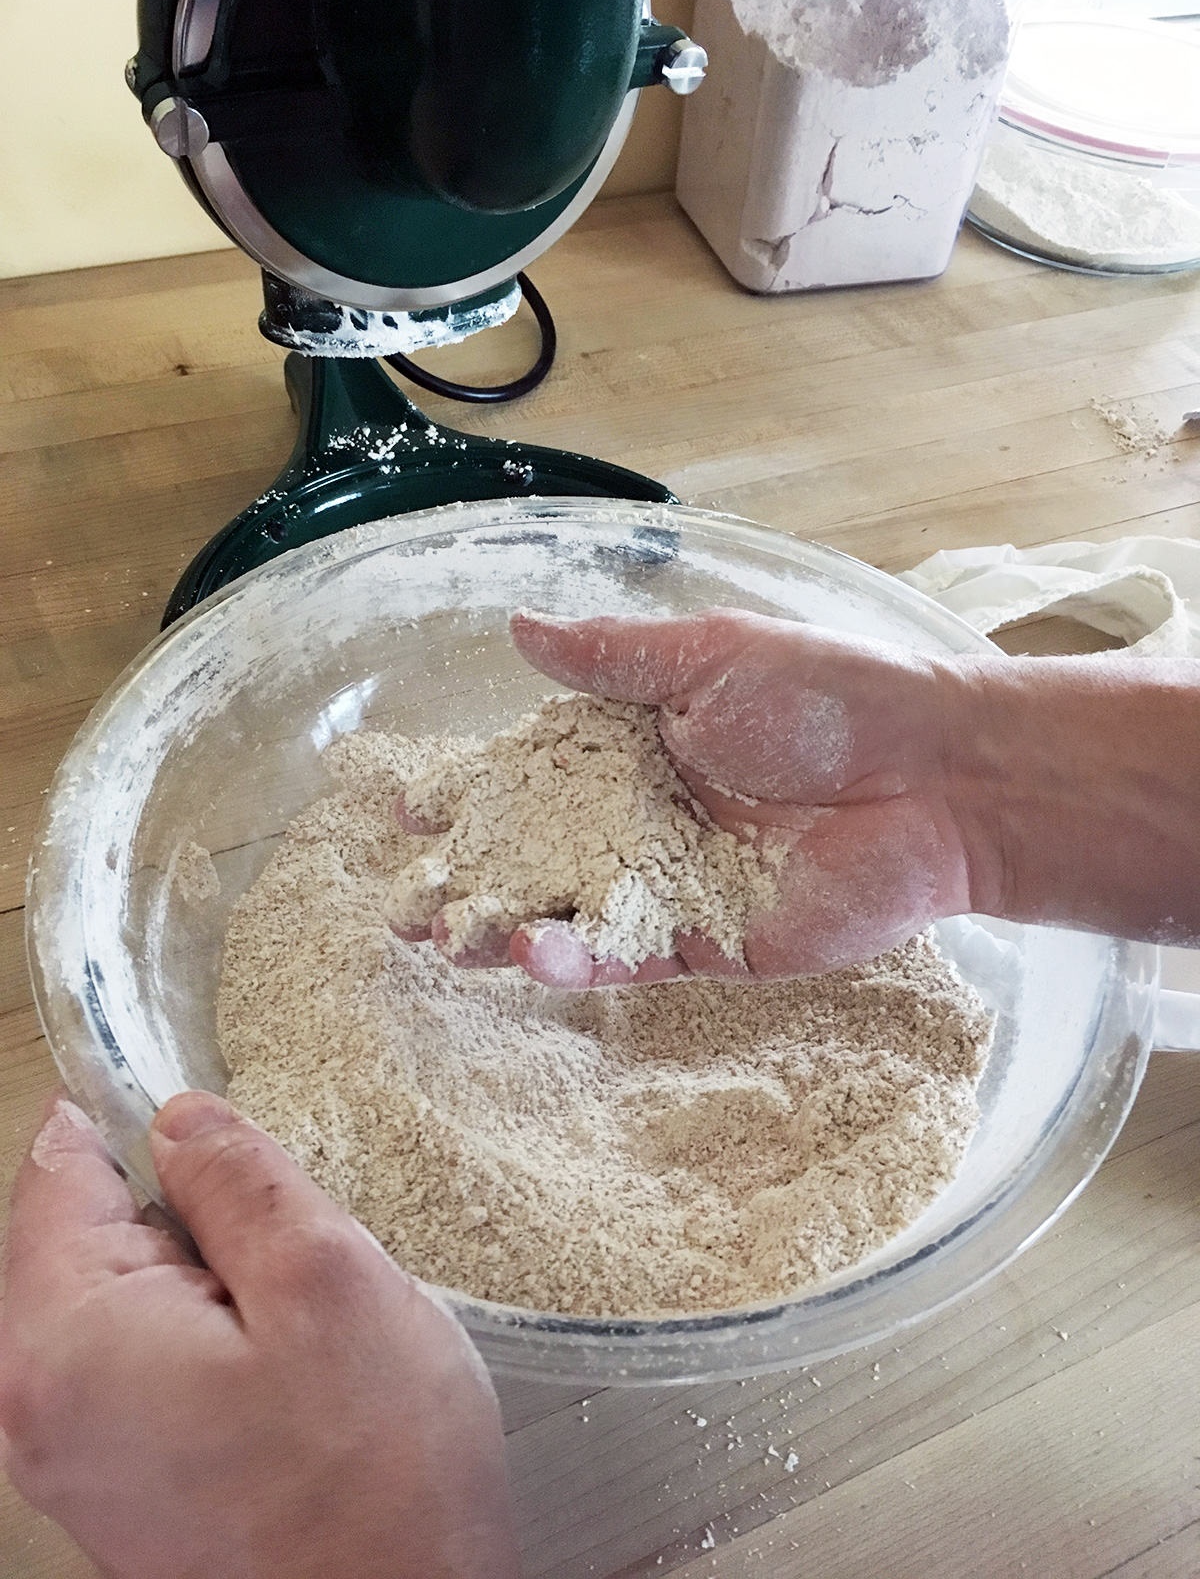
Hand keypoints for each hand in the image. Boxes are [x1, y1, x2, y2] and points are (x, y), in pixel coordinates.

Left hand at [0, 1091, 517, 1578]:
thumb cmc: (373, 1475)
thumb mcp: (326, 1277)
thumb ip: (238, 1177)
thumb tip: (179, 1117)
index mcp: (62, 1341)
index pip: (58, 1172)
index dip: (134, 1120)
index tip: (209, 1120)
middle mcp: (34, 1406)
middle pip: (84, 1239)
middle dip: (186, 1218)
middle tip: (288, 1251)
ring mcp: (70, 1456)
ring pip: (123, 1301)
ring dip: (207, 1284)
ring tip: (296, 1325)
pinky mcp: (118, 1487)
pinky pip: (140, 1365)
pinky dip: (206, 1341)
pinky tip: (282, 1376)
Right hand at [396, 609, 973, 985]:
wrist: (933, 776)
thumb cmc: (829, 698)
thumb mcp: (710, 658)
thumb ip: (611, 659)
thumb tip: (519, 626)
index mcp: (641, 747)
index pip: (535, 774)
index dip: (475, 791)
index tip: (408, 806)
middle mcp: (647, 820)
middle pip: (537, 855)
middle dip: (469, 875)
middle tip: (402, 899)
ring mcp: (674, 888)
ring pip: (569, 915)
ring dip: (502, 928)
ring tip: (439, 936)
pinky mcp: (710, 944)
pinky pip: (630, 955)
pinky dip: (577, 958)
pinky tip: (528, 951)